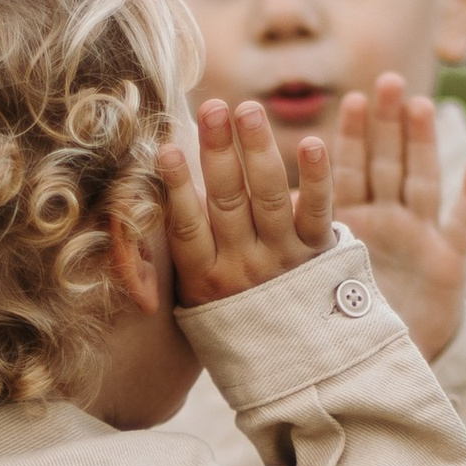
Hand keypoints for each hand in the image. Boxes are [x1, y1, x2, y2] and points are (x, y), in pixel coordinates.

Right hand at [159, 97, 333, 306]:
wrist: (290, 357)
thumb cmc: (232, 314)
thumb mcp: (194, 296)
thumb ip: (179, 248)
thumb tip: (147, 195)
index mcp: (203, 277)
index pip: (186, 227)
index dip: (176, 188)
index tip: (166, 149)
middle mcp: (242, 268)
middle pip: (227, 203)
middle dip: (218, 152)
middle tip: (213, 107)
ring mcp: (282, 259)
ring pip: (267, 198)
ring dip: (258, 150)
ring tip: (248, 110)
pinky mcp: (318, 252)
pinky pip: (317, 211)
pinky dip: (314, 178)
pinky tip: (311, 143)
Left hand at [328, 72, 465, 361]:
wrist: (383, 363)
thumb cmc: (347, 317)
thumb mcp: (320, 274)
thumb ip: (301, 236)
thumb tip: (261, 204)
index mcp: (352, 222)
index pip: (351, 170)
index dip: (354, 136)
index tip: (351, 99)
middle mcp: (388, 222)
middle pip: (388, 164)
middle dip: (388, 124)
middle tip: (388, 81)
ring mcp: (421, 238)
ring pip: (422, 181)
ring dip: (423, 145)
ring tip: (420, 106)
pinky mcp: (450, 263)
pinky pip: (463, 224)